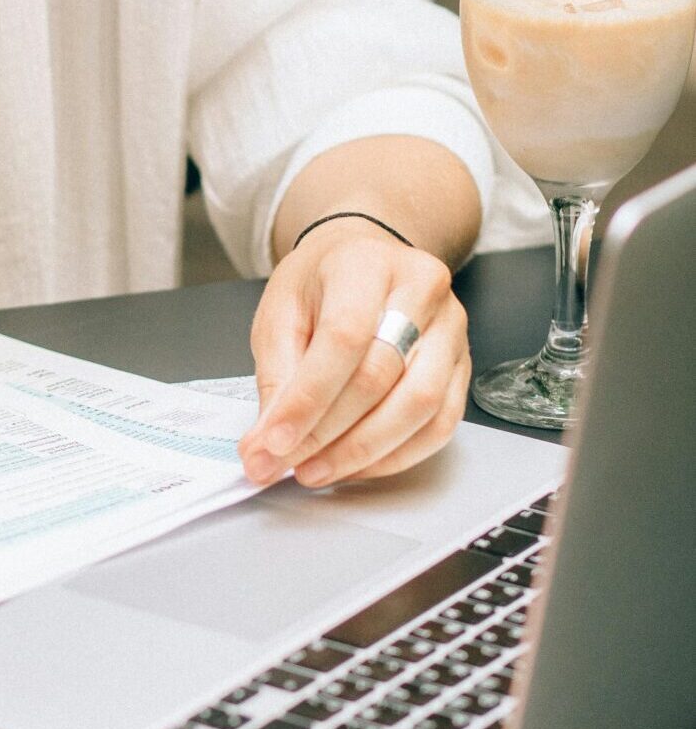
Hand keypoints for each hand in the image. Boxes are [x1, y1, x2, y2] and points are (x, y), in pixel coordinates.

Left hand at [236, 219, 469, 488]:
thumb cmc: (322, 283)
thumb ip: (275, 377)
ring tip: (317, 469)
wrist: (364, 259)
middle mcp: (420, 289)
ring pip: (420, 406)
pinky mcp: (463, 364)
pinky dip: (396, 455)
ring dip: (364, 452)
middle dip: (328, 433)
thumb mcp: (280, 311)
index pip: (343, 337)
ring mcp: (451, 327)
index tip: (273, 443)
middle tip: (286, 462)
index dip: (309, 399)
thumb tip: (265, 447)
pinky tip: (357, 464)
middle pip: (381, 375)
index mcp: (365, 264)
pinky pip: (441, 424)